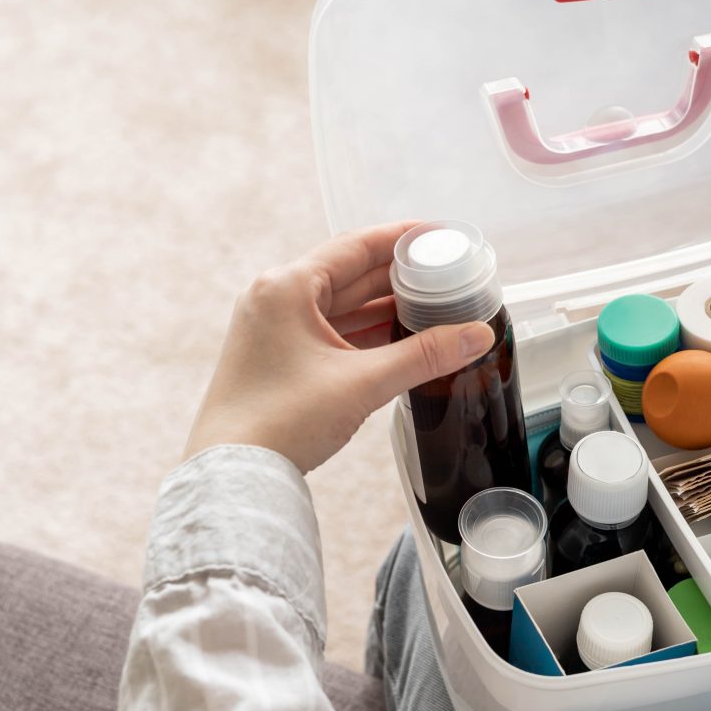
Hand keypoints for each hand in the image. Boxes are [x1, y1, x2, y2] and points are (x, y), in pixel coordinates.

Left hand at [183, 222, 496, 472]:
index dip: (402, 239)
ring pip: (340, 306)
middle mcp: (275, 298)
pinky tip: (399, 339)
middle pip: (349, 274)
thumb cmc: (281, 422)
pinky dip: (363, 333)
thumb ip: (424, 355)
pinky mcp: (275, 356)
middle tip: (446, 275)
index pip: (355, 247)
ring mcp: (272, 328)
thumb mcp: (361, 383)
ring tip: (433, 308)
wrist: (233, 474)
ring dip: (383, 308)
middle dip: (399, 277)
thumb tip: (477, 335)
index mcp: (286, 287)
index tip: (439, 236)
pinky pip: (327, 331)